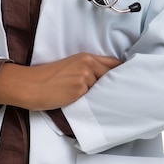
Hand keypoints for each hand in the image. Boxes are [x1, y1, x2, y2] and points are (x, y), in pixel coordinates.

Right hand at [0, 53, 122, 110]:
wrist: (31, 85)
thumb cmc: (47, 78)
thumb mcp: (70, 67)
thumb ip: (88, 70)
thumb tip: (105, 82)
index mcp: (85, 57)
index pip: (113, 63)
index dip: (123, 72)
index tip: (131, 79)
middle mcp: (88, 64)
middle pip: (114, 75)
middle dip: (120, 85)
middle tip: (127, 95)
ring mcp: (85, 77)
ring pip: (105, 89)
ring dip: (106, 96)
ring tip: (105, 104)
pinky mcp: (80, 90)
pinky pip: (94, 98)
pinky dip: (96, 103)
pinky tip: (93, 107)